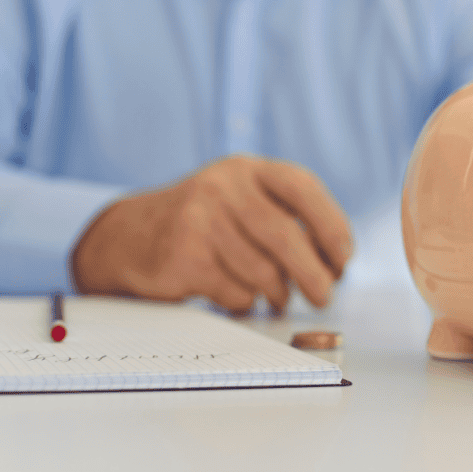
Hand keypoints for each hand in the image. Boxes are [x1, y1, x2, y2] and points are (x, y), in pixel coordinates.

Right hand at [72, 155, 353, 313]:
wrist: (127, 237)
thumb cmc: (203, 224)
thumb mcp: (240, 200)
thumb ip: (284, 217)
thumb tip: (336, 263)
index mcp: (246, 170)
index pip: (303, 187)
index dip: (332, 225)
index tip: (344, 257)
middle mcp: (223, 187)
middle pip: (286, 237)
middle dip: (315, 275)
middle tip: (325, 295)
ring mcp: (200, 220)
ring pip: (263, 271)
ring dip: (278, 293)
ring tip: (278, 297)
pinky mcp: (184, 257)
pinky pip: (236, 292)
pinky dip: (246, 302)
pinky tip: (239, 296)